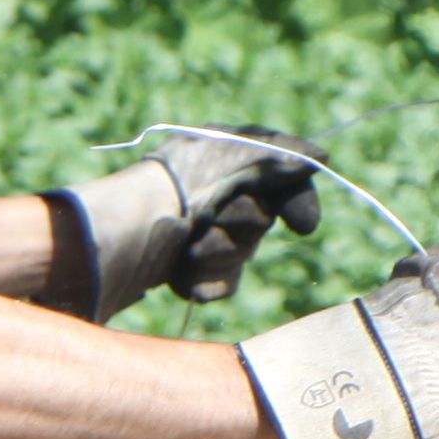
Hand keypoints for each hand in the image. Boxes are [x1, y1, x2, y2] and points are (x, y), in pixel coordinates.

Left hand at [47, 127, 324, 319]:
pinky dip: (203, 280)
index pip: (279, 174)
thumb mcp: (234, 157)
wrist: (119, 235)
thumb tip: (320, 154)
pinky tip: (177, 273)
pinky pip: (218, 283)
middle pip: (259, 221)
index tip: (303, 226)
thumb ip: (279, 157)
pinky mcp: (180, 266)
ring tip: (186, 246)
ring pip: (238, 255)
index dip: (297, 199)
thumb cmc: (176, 187)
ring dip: (217, 253)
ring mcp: (193, 231)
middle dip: (240, 225)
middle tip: (211, 218)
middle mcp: (207, 190)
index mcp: (218, 154)